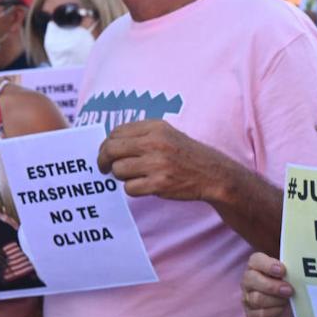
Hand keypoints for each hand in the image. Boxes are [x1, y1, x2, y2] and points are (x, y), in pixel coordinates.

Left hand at [98, 119, 234, 200]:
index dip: (106, 144)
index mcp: (155, 127)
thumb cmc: (187, 154)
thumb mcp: (167, 134)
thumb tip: (110, 143)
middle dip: (103, 160)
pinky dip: (133, 189)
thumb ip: (141, 135)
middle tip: (104, 168)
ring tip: (135, 176)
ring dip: (122, 176)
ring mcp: (157, 164)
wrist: (213, 174)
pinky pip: (129, 188)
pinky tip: (146, 185)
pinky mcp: (159, 184)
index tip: (107, 153)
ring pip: (118, 170)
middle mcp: (155, 143)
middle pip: (111, 150)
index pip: (116, 132)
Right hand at [241, 253, 295, 316]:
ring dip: (276, 300)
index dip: (268, 265)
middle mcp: (248, 281)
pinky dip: (274, 312)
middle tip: (289, 290)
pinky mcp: (251, 315)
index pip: (255, 260)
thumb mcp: (292, 273)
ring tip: (288, 299)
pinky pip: (260, 314)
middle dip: (272, 286)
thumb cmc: (291, 284)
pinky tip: (282, 309)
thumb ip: (291, 268)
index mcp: (256, 265)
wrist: (293, 307)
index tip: (283, 270)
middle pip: (252, 280)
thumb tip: (299, 265)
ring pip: (257, 299)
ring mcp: (247, 298)